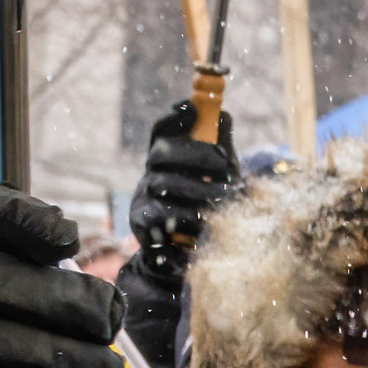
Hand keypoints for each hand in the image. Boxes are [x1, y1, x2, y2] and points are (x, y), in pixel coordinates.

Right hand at [117, 114, 241, 361]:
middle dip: (196, 154)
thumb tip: (223, 114)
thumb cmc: (205, 212)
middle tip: (224, 163)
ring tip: (223, 198)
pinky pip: (160, 217)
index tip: (192, 108)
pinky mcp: (143, 228)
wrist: (183, 259)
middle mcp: (149, 177)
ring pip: (164, 185)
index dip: (174, 118)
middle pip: (161, 153)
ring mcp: (143, 201)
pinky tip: (203, 223)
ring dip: (198, 190)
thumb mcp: (219, 177)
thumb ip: (221, 147)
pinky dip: (185, 219)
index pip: (161, 132)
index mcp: (166, 163)